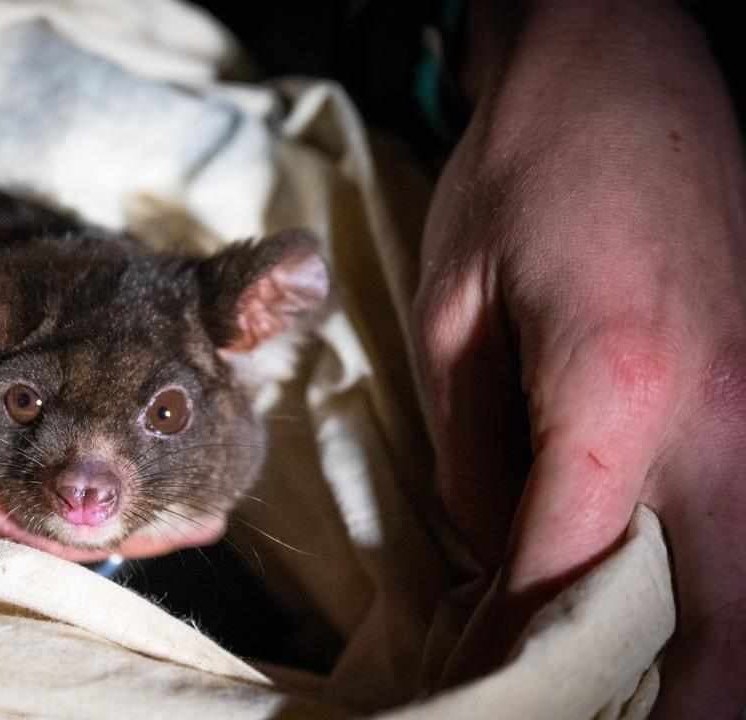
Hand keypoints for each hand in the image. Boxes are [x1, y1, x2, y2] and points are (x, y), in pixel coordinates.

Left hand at [412, 1, 745, 714]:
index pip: (571, 571)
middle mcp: (726, 418)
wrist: (627, 74)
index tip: (476, 685)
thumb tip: (487, 558)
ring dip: (701, 663)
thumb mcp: (452, 313)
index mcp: (620, 388)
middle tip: (580, 719)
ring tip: (621, 692)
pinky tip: (662, 613)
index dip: (519, 648)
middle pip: (721, 624)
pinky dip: (720, 595)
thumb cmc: (524, 179)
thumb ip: (470, 454)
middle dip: (661, 703)